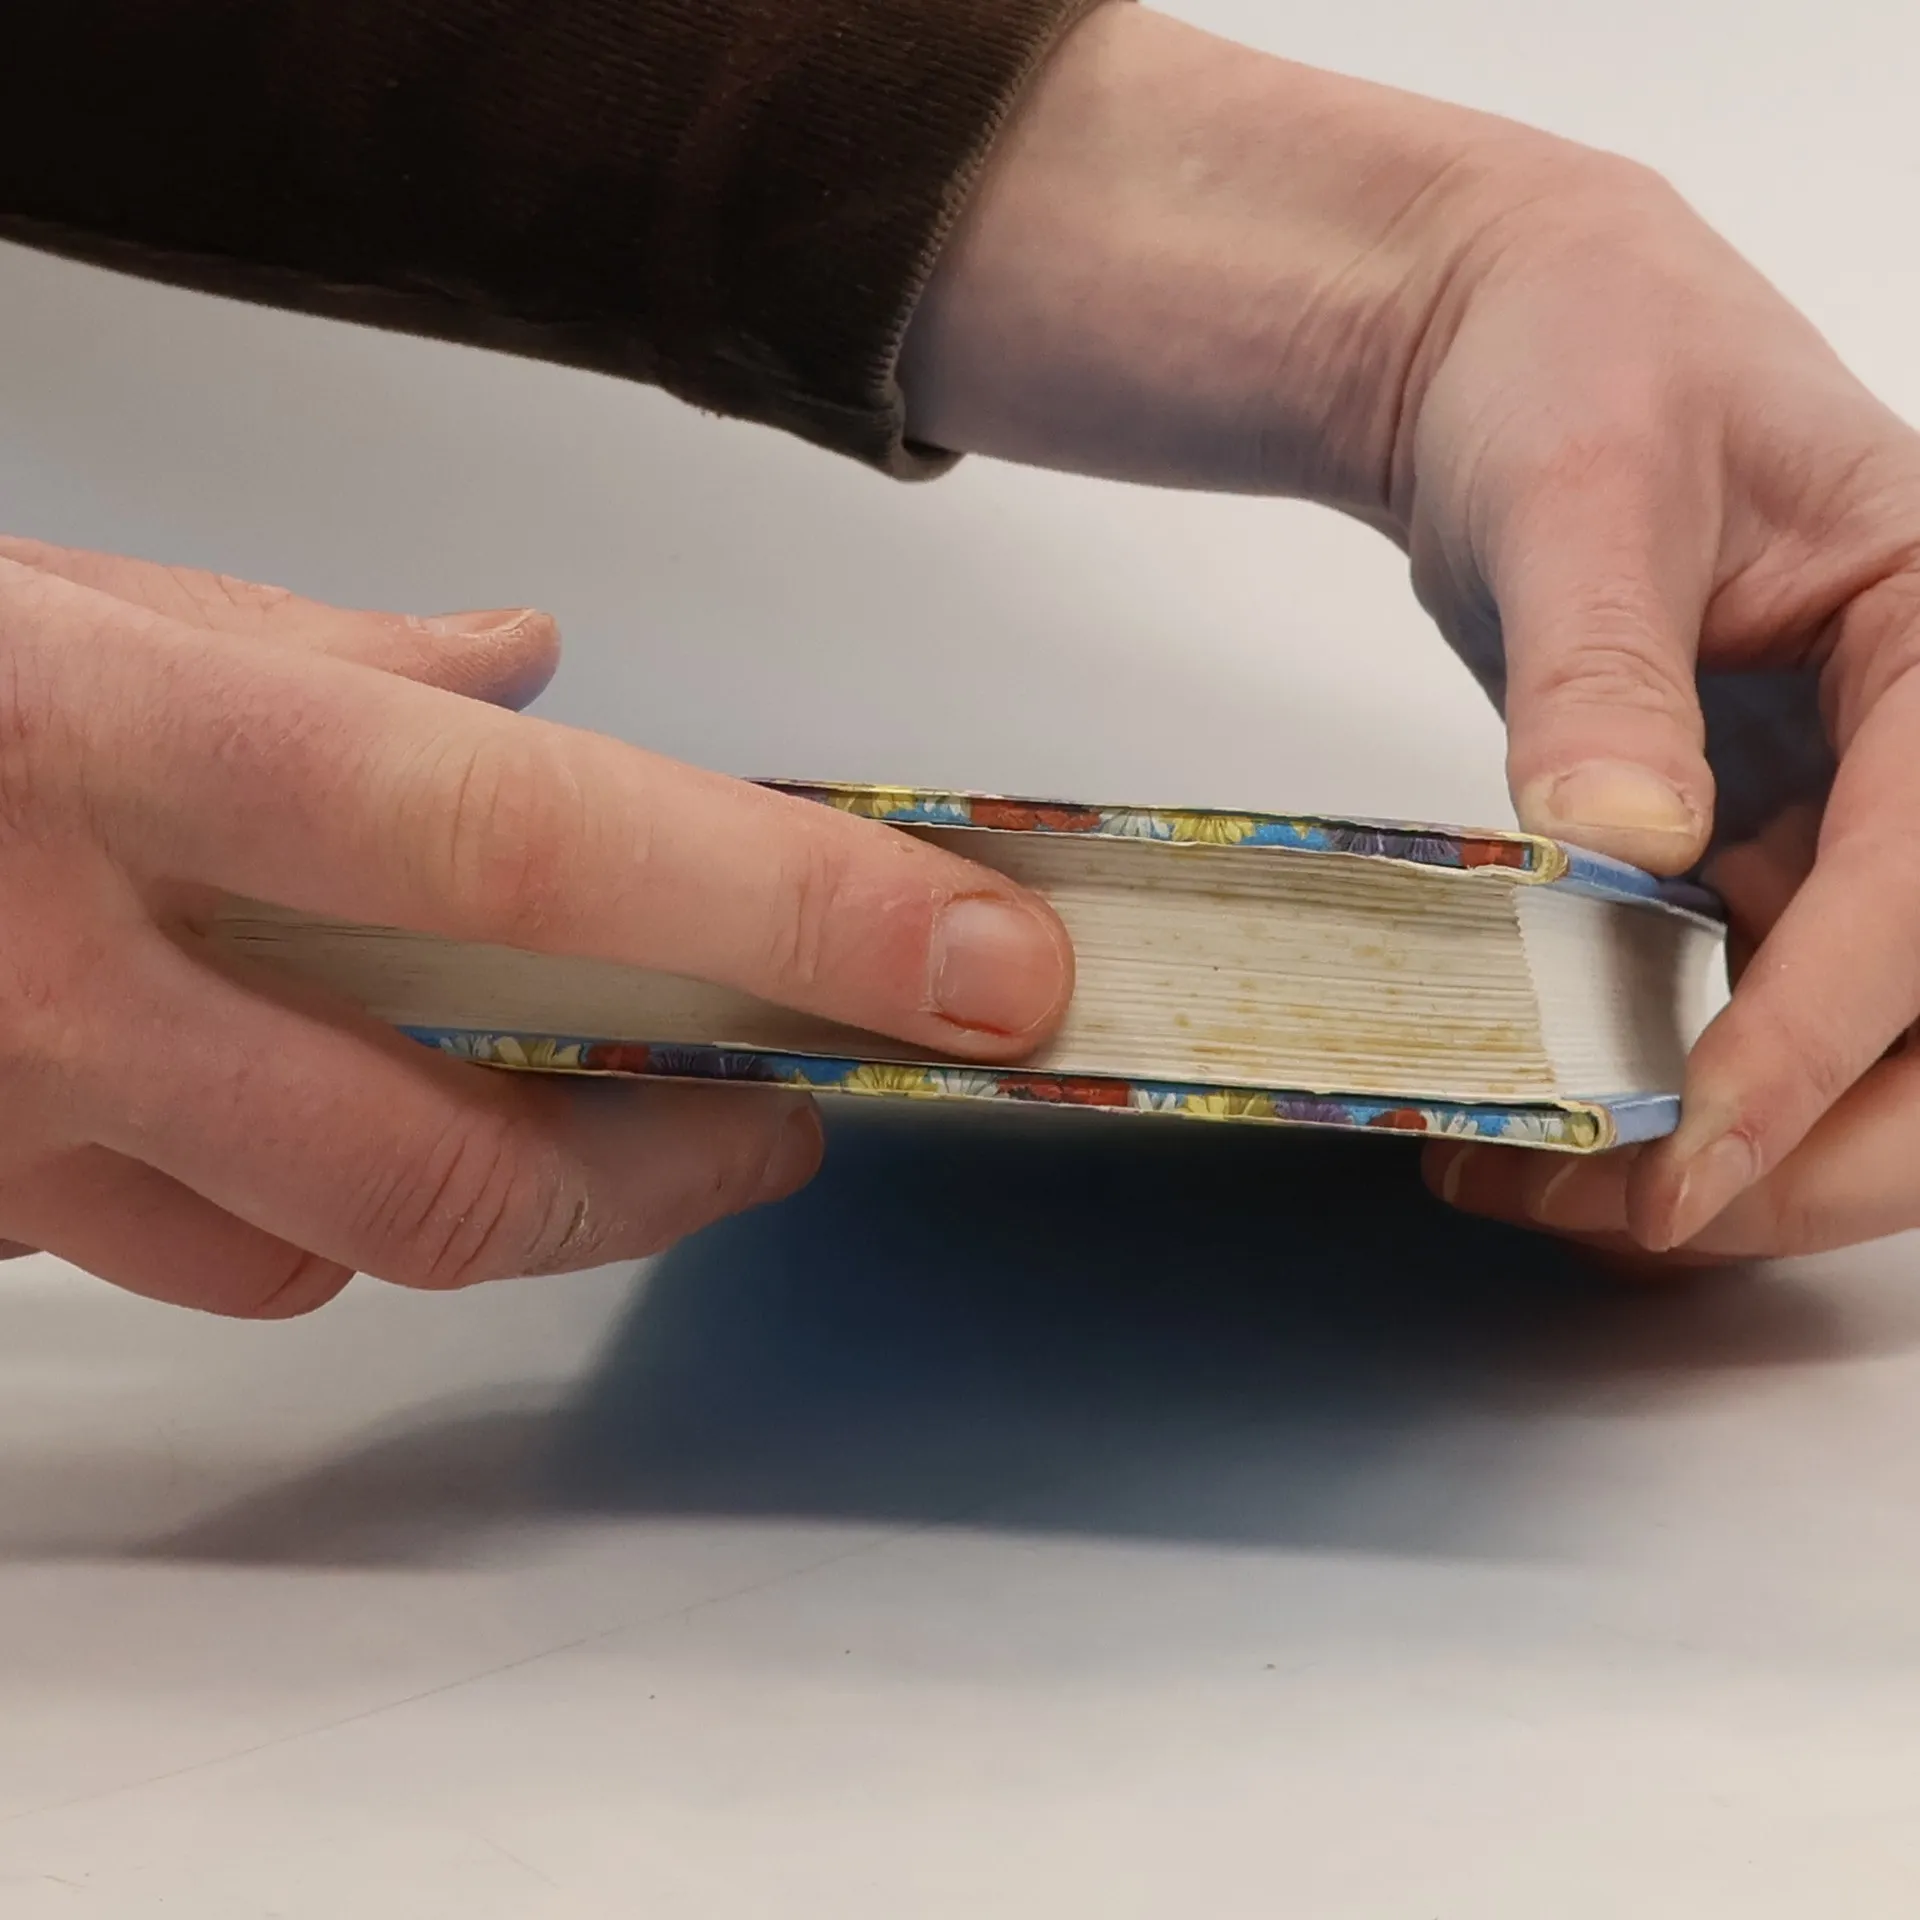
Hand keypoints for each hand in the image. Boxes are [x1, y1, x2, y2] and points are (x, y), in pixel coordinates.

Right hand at [0, 538, 1069, 1313]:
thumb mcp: (52, 598)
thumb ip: (307, 651)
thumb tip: (521, 669)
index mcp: (121, 745)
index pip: (545, 853)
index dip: (790, 918)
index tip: (975, 970)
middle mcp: (53, 970)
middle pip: (465, 1152)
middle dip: (671, 1165)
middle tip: (787, 1113)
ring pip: (322, 1244)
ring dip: (484, 1190)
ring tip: (582, 1104)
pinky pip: (175, 1255)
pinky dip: (285, 1197)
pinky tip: (309, 1105)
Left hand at [901, 3, 1919, 1258]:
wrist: (1505, 360)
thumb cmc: (1575, 369)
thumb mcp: (1584, 494)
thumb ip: (1602, 667)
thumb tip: (1620, 839)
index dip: (1816, 1037)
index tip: (1692, 1149)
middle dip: (1799, 1150)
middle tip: (1616, 1212)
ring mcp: (1850, 818)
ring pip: (1852, 1050)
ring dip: (1717, 1151)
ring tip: (1531, 1187)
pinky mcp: (1761, 856)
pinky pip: (1743, 1009)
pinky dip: (1662, 1088)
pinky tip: (1540, 1123)